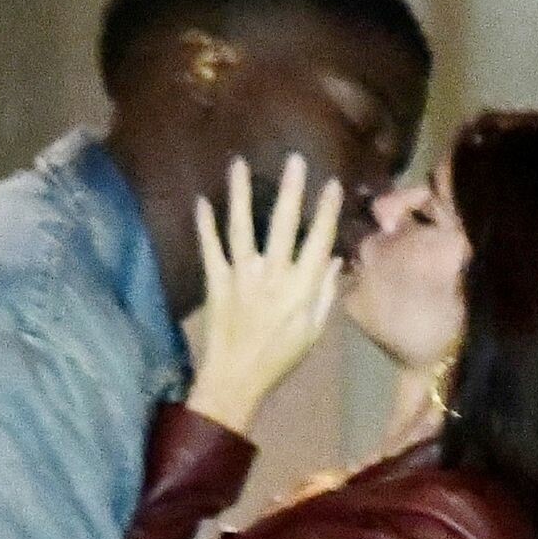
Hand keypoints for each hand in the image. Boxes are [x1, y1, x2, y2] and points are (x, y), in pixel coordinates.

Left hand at [187, 155, 342, 433]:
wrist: (236, 379)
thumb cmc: (280, 358)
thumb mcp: (313, 331)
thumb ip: (324, 293)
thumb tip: (336, 259)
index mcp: (301, 287)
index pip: (319, 240)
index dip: (327, 211)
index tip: (332, 184)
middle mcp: (272, 274)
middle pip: (283, 224)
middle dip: (290, 189)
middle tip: (294, 159)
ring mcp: (241, 276)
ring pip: (241, 227)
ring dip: (240, 193)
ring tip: (238, 163)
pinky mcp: (216, 282)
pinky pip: (210, 248)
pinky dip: (204, 225)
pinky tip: (201, 200)